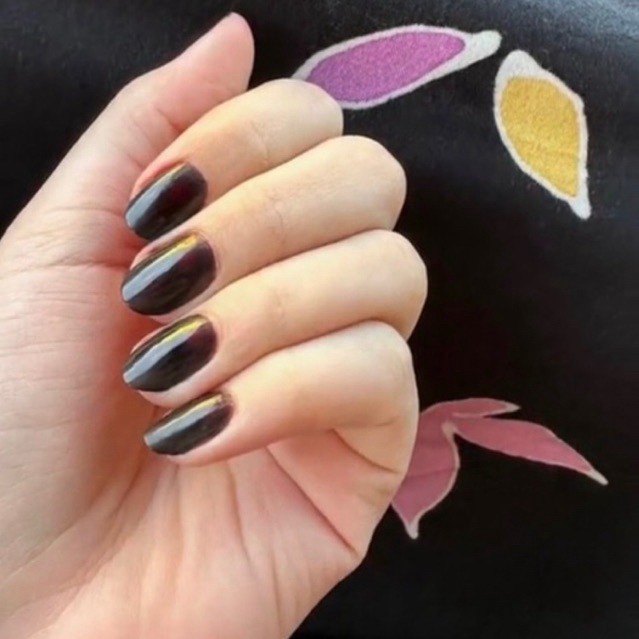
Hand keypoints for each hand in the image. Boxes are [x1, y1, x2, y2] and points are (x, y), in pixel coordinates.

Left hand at [0, 14, 425, 638]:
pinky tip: (209, 429)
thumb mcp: (61, 242)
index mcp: (244, 235)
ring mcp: (346, 375)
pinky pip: (382, 376)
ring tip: (177, 368)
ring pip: (392, 273)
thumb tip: (237, 33)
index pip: (317, 126)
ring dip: (271, 308)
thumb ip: (150, 124)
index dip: (247, 138)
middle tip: (172, 284)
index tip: (159, 201)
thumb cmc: (16, 417)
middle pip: (374, 184)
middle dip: (268, 217)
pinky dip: (285, 388)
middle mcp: (308, 292)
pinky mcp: (369, 456)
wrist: (22, 585)